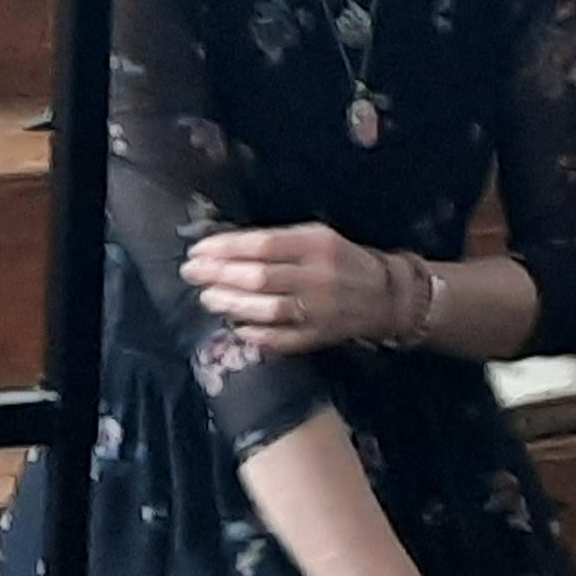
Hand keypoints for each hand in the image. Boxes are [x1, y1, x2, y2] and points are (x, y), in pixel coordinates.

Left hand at [184, 223, 399, 356]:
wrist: (384, 295)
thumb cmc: (340, 260)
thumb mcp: (315, 237)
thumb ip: (276, 242)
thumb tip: (224, 249)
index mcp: (316, 244)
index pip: (262, 245)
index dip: (225, 249)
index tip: (198, 251)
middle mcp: (318, 276)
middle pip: (260, 277)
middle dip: (219, 276)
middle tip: (192, 274)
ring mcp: (320, 309)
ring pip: (269, 309)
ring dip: (232, 304)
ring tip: (207, 298)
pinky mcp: (321, 336)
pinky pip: (284, 338)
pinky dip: (257, 334)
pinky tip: (236, 327)